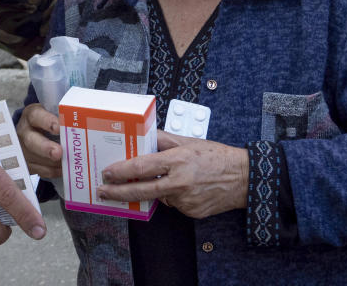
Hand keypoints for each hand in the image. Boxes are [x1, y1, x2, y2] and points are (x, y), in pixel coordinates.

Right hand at [16, 103, 61, 178]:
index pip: (36, 116)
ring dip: (54, 162)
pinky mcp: (27, 165)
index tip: (58, 127)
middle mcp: (25, 133)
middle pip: (32, 141)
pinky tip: (65, 169)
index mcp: (31, 116)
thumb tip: (84, 120)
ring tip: (68, 162)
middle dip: (46, 148)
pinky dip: (55, 171)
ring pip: (37, 159)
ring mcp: (24, 150)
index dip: (47, 122)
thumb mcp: (51, 113)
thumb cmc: (47, 121)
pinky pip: (42, 171)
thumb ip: (62, 116)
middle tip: (58, 152)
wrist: (31, 132)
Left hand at [96, 131, 247, 218]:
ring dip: (155, 190)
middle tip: (103, 191)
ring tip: (169, 179)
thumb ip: (162, 139)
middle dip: (118, 192)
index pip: (142, 166)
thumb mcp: (188, 141)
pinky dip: (173, 197)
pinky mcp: (191, 213)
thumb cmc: (216, 156)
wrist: (243, 178)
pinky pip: (174, 205)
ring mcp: (186, 200)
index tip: (107, 172)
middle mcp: (180, 182)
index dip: (122, 171)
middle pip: (142, 190)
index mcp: (178, 160)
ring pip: (159, 197)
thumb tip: (142, 135)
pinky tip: (185, 188)